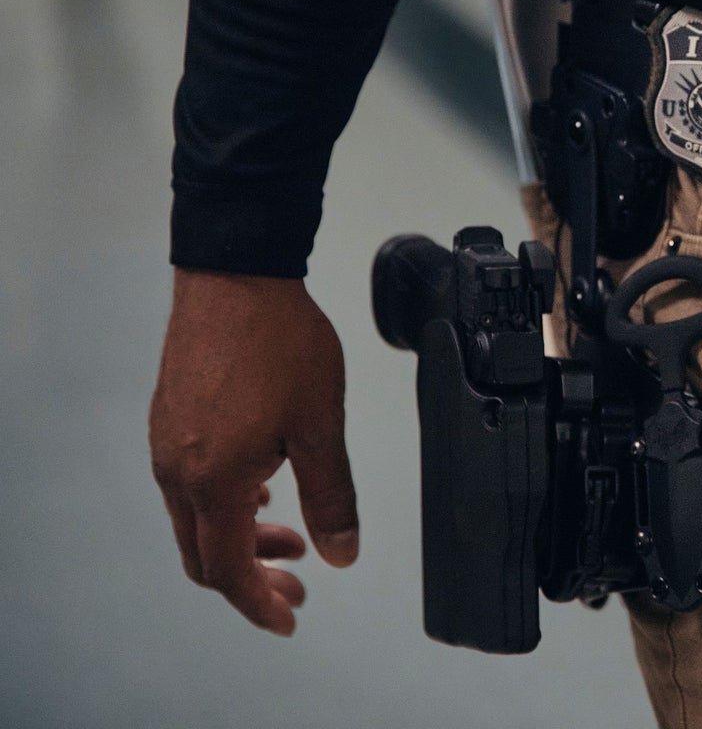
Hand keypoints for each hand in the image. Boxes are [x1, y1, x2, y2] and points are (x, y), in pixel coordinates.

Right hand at [149, 269, 357, 634]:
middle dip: (253, 579)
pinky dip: (227, 503)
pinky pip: (191, 484)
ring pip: (197, 519)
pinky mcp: (170, 419)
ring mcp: (167, 443)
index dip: (259, 605)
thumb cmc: (280, 343)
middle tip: (297, 587)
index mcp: (213, 481)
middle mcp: (178, 470)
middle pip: (205, 554)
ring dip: (242, 538)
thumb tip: (342, 554)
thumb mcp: (321, 426)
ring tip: (292, 538)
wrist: (236, 274)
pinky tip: (264, 488)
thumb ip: (332, 496)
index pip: (228, 571)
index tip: (288, 619)